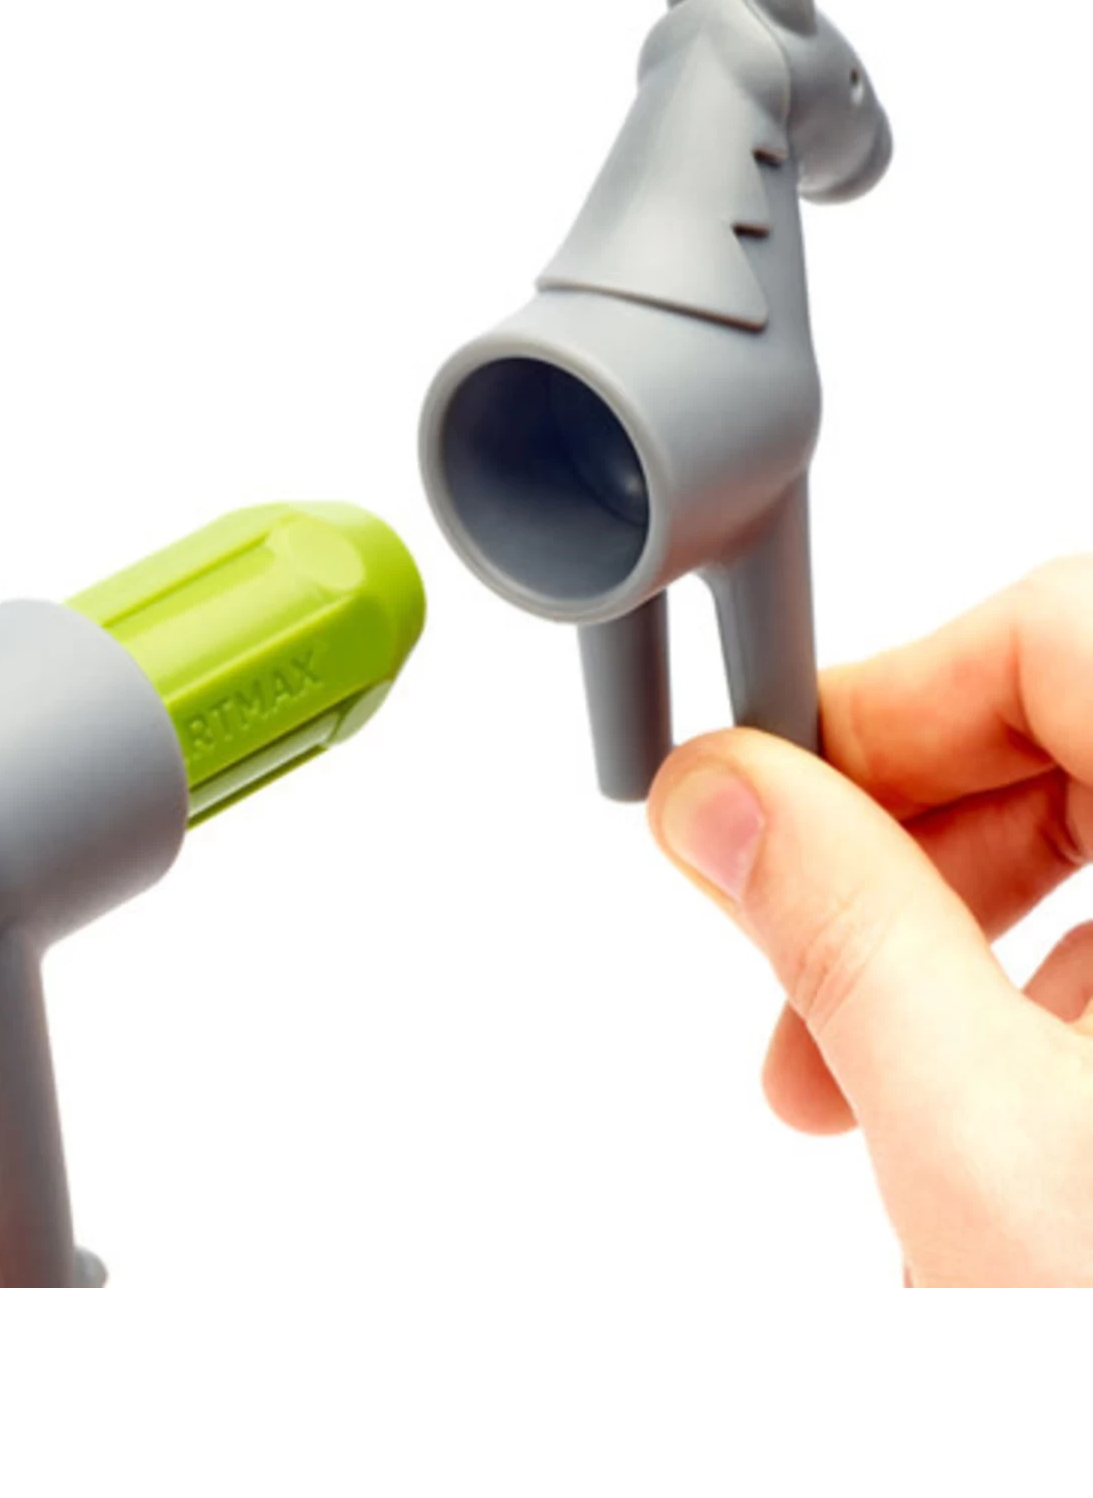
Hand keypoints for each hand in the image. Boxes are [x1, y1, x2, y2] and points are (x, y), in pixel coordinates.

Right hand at [647, 556, 1092, 1286]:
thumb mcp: (989, 1151)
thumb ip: (839, 931)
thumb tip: (721, 795)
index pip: (1068, 627)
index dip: (896, 686)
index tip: (764, 779)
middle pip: (1081, 728)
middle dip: (904, 834)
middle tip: (780, 920)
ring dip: (950, 931)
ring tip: (841, 1071)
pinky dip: (1034, 1001)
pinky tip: (960, 1116)